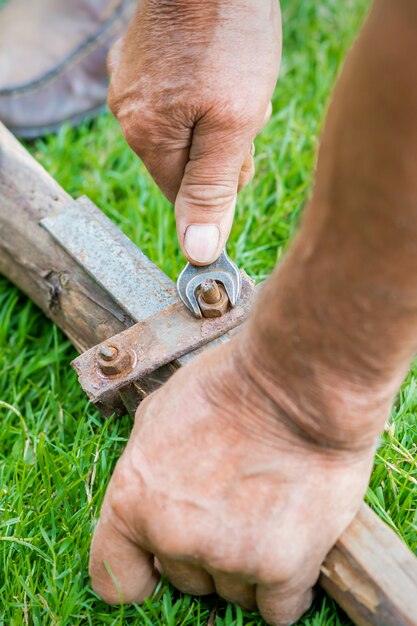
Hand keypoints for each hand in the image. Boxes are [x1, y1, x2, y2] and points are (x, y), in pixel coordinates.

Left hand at [89, 337, 374, 624]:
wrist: (298, 383)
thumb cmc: (232, 384)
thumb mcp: (160, 410)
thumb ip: (146, 464)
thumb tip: (149, 492)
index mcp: (134, 500)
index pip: (116, 578)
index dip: (141, 571)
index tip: (161, 560)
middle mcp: (173, 536)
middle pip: (185, 580)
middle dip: (205, 552)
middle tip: (234, 505)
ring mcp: (227, 556)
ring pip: (234, 594)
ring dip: (248, 566)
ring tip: (269, 510)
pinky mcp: (283, 566)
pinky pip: (279, 610)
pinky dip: (286, 587)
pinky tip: (294, 547)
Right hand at [107, 0, 280, 263]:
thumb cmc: (230, 39)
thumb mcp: (232, 126)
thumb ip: (212, 191)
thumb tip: (197, 252)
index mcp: (146, 137)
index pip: (183, 195)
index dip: (220, 182)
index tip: (241, 150)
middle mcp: (127, 114)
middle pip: (183, 163)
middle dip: (219, 149)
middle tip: (241, 107)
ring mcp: (130, 83)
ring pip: (183, 130)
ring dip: (214, 120)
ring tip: (230, 79)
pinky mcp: (142, 61)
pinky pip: (176, 100)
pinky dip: (202, 94)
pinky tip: (218, 65)